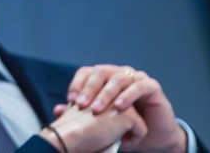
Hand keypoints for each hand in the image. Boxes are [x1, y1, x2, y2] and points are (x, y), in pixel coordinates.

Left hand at [55, 65, 186, 152]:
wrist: (153, 138)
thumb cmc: (124, 126)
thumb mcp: (101, 121)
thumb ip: (80, 113)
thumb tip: (57, 110)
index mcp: (105, 78)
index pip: (86, 72)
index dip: (77, 83)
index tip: (70, 100)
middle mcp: (119, 73)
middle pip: (100, 72)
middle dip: (89, 88)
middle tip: (82, 105)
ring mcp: (136, 78)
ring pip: (118, 78)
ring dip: (106, 94)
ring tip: (98, 109)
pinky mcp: (152, 86)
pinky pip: (139, 86)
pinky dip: (128, 96)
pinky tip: (120, 107)